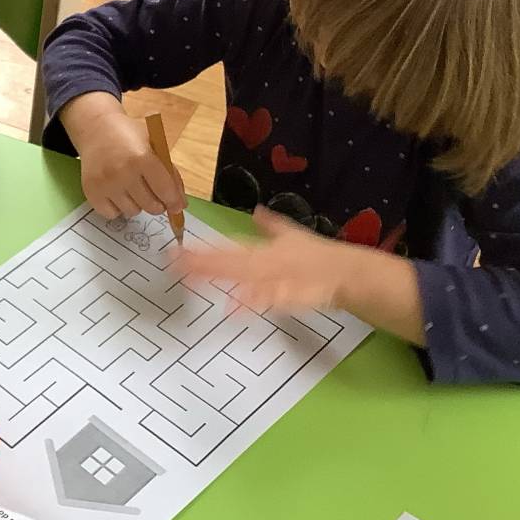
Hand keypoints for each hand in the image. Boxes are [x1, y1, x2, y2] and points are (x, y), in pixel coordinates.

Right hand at [60, 93, 184, 218]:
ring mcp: (105, 183)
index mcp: (142, 157)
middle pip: (151, 206)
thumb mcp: (155, 146)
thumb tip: (179, 205)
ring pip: (132, 212)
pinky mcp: (91, 191)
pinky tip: (116, 192)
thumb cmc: (130, 136)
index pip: (165, 190)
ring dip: (136, 204)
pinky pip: (112, 214)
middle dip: (157, 203)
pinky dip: (117, 207)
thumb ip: (170, 174)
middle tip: (153, 194)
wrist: (96, 129)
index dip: (174, 201)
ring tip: (131, 188)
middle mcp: (122, 172)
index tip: (176, 206)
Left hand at [180, 209, 423, 341]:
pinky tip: (232, 309)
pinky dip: (251, 303)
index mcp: (260, 250)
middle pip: (226, 262)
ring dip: (218, 277)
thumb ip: (271, 225)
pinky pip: (266, 300)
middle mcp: (263, 261)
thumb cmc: (316, 255)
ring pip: (241, 277)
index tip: (175, 255)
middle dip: (199, 264)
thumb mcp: (291, 235)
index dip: (200, 253)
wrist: (346, 271)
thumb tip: (257, 211)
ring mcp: (274, 277)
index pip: (224, 250)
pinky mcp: (288, 295)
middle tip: (173, 265)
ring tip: (192, 278)